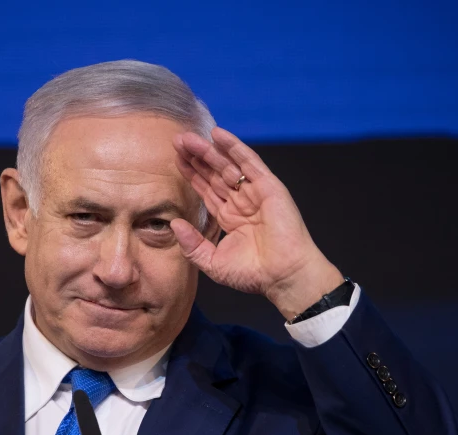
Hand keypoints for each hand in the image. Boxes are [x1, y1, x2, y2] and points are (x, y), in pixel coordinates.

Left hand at [171, 127, 343, 320]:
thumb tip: (174, 224)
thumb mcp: (213, 262)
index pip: (208, 190)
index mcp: (231, 218)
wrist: (283, 276)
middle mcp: (242, 203)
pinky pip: (250, 162)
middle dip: (197, 158)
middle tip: (177, 141)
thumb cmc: (253, 274)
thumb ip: (192, 245)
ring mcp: (256, 193)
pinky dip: (234, 147)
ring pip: (228, 166)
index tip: (176, 160)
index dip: (192, 175)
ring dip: (209, 150)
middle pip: (215, 174)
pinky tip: (218, 135)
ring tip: (188, 138)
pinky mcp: (269, 187)